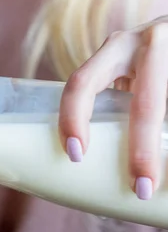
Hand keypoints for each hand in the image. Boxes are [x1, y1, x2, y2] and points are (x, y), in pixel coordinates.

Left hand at [59, 16, 167, 199]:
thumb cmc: (153, 61)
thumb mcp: (130, 70)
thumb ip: (114, 99)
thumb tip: (96, 171)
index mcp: (115, 49)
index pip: (81, 84)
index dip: (73, 120)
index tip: (75, 157)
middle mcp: (148, 42)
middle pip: (144, 106)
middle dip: (141, 150)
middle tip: (140, 189)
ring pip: (164, 105)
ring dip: (162, 144)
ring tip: (159, 182)